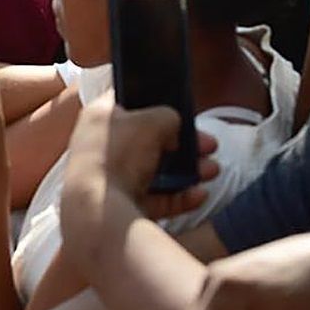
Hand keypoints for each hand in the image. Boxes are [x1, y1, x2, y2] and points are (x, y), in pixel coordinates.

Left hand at [62, 93, 219, 220]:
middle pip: (149, 140)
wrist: (96, 208)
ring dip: (188, 171)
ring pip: (156, 171)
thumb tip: (174, 124)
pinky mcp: (121, 206)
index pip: (128, 101)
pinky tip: (200, 195)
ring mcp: (111, 178)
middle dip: (184, 144)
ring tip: (212, 170)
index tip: (180, 110)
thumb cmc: (116, 154)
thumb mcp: (150, 121)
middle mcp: (101, 145)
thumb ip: (167, 116)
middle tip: (209, 145)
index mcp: (99, 117)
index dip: (155, 103)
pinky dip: (179, 197)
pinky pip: (156, 199)